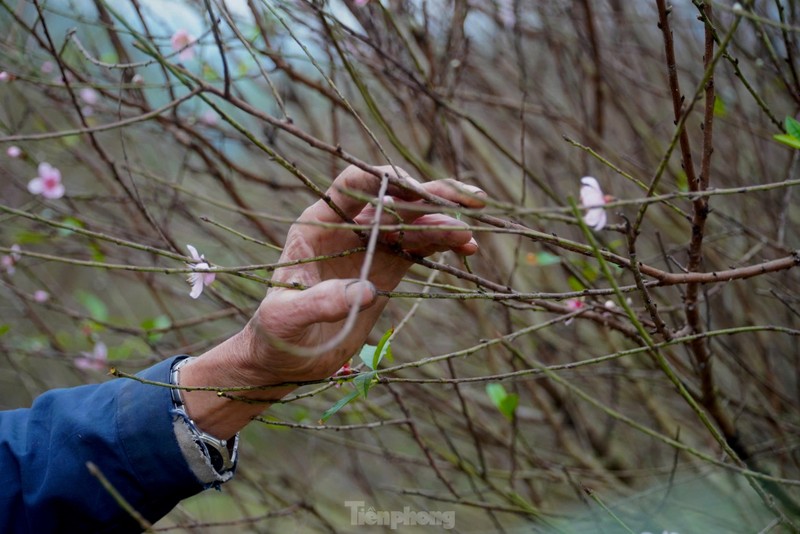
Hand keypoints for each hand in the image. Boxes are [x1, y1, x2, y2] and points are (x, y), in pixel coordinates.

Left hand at [181, 165, 484, 437]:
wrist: (286, 360)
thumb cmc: (275, 334)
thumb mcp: (286, 318)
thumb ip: (319, 302)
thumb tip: (364, 292)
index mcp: (318, 225)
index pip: (354, 186)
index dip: (386, 181)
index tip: (416, 190)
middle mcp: (347, 229)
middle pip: (393, 199)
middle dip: (430, 196)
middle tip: (466, 199)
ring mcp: (370, 248)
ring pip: (412, 223)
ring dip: (443, 224)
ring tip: (470, 237)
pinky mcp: (387, 270)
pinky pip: (419, 249)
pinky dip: (442, 246)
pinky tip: (466, 249)